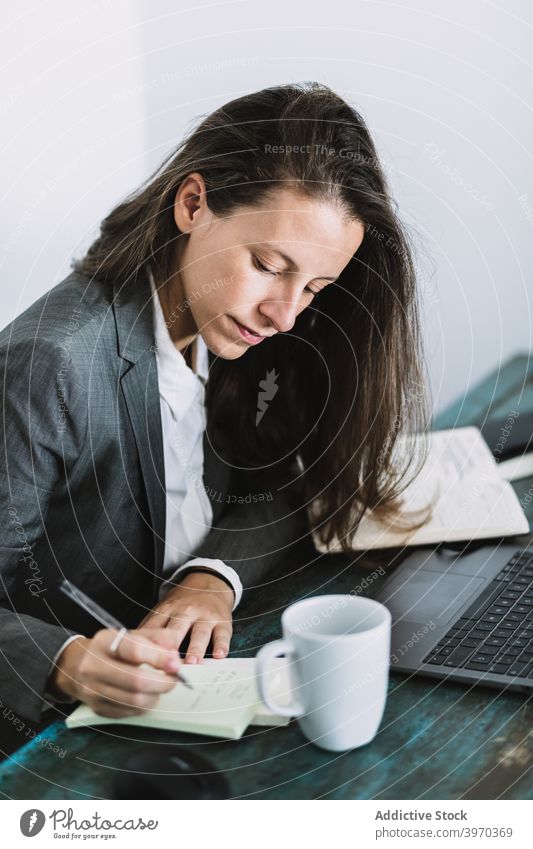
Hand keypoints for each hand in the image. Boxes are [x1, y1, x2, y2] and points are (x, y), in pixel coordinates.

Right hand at [47, 628, 183, 717]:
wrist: (74, 666)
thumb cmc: (109, 649)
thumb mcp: (129, 635)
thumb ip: (156, 638)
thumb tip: (175, 654)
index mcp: (104, 642)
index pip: (134, 650)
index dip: (159, 658)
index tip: (175, 663)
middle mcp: (94, 666)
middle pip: (136, 681)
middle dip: (163, 682)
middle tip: (174, 679)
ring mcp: (93, 690)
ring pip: (135, 701)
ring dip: (156, 696)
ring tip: (160, 687)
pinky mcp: (97, 708)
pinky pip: (129, 712)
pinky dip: (144, 705)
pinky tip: (145, 695)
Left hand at [138, 571, 233, 663]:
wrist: (210, 582)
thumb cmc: (183, 603)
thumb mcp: (164, 608)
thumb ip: (151, 627)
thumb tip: (130, 649)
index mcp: (167, 609)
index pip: (155, 626)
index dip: (148, 642)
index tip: (142, 659)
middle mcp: (186, 612)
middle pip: (176, 629)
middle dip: (171, 645)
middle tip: (167, 663)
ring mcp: (205, 616)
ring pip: (200, 633)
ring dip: (195, 648)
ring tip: (192, 663)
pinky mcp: (222, 621)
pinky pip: (222, 634)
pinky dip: (222, 645)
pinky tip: (219, 655)